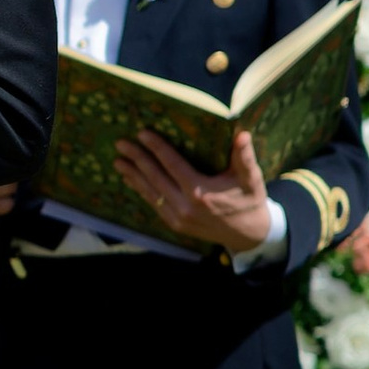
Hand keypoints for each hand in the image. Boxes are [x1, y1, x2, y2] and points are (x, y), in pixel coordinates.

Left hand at [114, 124, 275, 253]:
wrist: (248, 234)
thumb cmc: (249, 200)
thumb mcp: (250, 178)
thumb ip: (244, 156)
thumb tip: (242, 134)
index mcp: (201, 192)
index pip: (173, 164)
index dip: (156, 148)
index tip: (142, 133)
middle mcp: (185, 206)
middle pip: (155, 177)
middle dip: (137, 159)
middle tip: (121, 143)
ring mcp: (178, 218)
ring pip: (150, 192)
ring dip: (133, 175)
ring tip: (118, 161)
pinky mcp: (175, 225)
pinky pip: (154, 204)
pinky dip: (141, 191)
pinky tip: (131, 180)